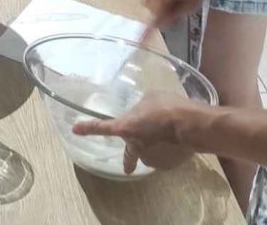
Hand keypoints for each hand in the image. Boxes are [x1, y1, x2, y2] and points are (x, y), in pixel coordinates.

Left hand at [72, 92, 201, 174]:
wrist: (190, 125)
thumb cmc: (167, 107)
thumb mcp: (149, 99)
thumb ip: (141, 109)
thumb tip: (144, 113)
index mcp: (126, 127)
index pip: (102, 127)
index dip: (88, 128)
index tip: (76, 130)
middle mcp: (135, 145)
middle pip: (130, 153)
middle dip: (130, 158)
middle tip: (128, 167)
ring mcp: (150, 158)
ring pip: (150, 153)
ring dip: (157, 147)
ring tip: (171, 134)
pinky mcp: (165, 165)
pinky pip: (164, 157)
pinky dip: (169, 151)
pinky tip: (178, 142)